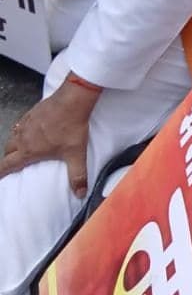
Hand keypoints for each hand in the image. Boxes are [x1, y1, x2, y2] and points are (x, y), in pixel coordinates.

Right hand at [0, 79, 100, 196]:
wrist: (72, 101)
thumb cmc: (72, 127)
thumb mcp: (76, 154)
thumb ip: (78, 175)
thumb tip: (80, 193)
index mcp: (29, 150)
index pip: (8, 164)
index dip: (1, 172)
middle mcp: (23, 137)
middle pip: (8, 150)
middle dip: (8, 158)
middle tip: (13, 162)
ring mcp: (26, 123)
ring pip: (13, 136)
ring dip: (15, 143)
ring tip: (22, 147)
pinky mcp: (32, 113)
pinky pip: (21, 123)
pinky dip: (22, 130)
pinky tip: (32, 129)